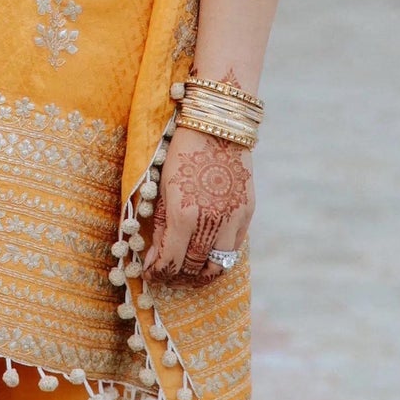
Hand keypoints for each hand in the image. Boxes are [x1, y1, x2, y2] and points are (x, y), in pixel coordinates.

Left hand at [141, 124, 253, 282]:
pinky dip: (220, 254)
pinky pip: (234, 247)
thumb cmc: (182, 152)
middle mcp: (211, 222)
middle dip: (178, 273)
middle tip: (169, 270)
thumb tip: (153, 259)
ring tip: (189, 267)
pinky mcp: (247, 213)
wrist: (217, 126)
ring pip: (219, 264)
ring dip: (202, 270)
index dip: (159, 273)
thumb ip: (160, 226)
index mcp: (184, 215)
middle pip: (194, 266)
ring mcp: (233, 219)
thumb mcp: (162, 187)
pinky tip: (208, 248)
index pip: (172, 262)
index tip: (152, 273)